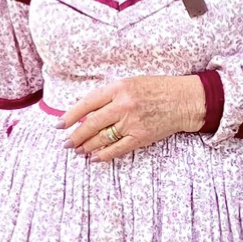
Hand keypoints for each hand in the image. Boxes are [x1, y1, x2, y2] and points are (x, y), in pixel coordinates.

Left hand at [59, 74, 207, 160]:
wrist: (183, 100)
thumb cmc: (156, 89)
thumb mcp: (130, 83)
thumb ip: (109, 95)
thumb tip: (85, 112)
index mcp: (118, 88)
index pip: (87, 103)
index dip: (70, 115)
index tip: (59, 124)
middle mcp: (123, 105)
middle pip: (91, 124)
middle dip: (75, 135)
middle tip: (66, 143)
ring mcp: (132, 123)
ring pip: (101, 138)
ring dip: (86, 146)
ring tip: (78, 150)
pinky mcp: (141, 137)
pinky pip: (117, 149)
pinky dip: (104, 155)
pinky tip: (95, 158)